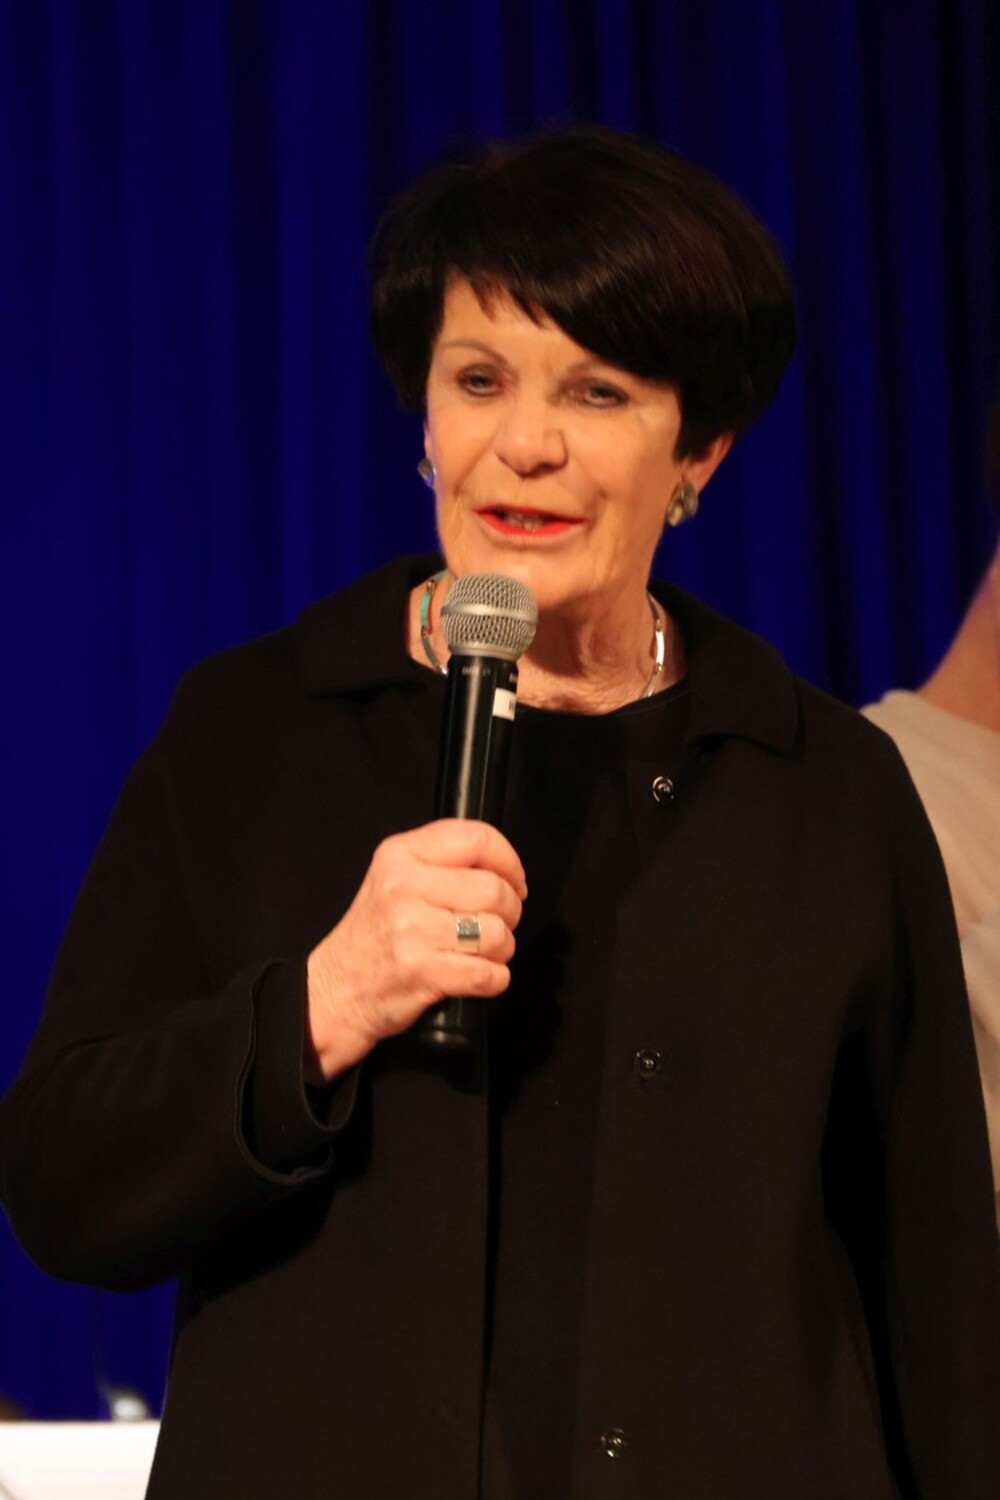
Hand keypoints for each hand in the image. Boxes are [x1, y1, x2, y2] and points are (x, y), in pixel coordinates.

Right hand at [305, 819, 526, 1080]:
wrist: (336, 990)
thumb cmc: (374, 936)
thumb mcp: (394, 879)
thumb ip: (441, 863)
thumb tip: (503, 868)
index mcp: (400, 855)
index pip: (476, 839)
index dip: (509, 862)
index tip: (514, 882)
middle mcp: (403, 887)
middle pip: (494, 889)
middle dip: (509, 912)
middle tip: (496, 923)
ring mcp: (411, 930)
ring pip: (497, 932)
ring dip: (502, 948)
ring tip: (481, 952)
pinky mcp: (421, 970)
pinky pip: (488, 973)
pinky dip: (494, 979)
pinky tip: (476, 975)